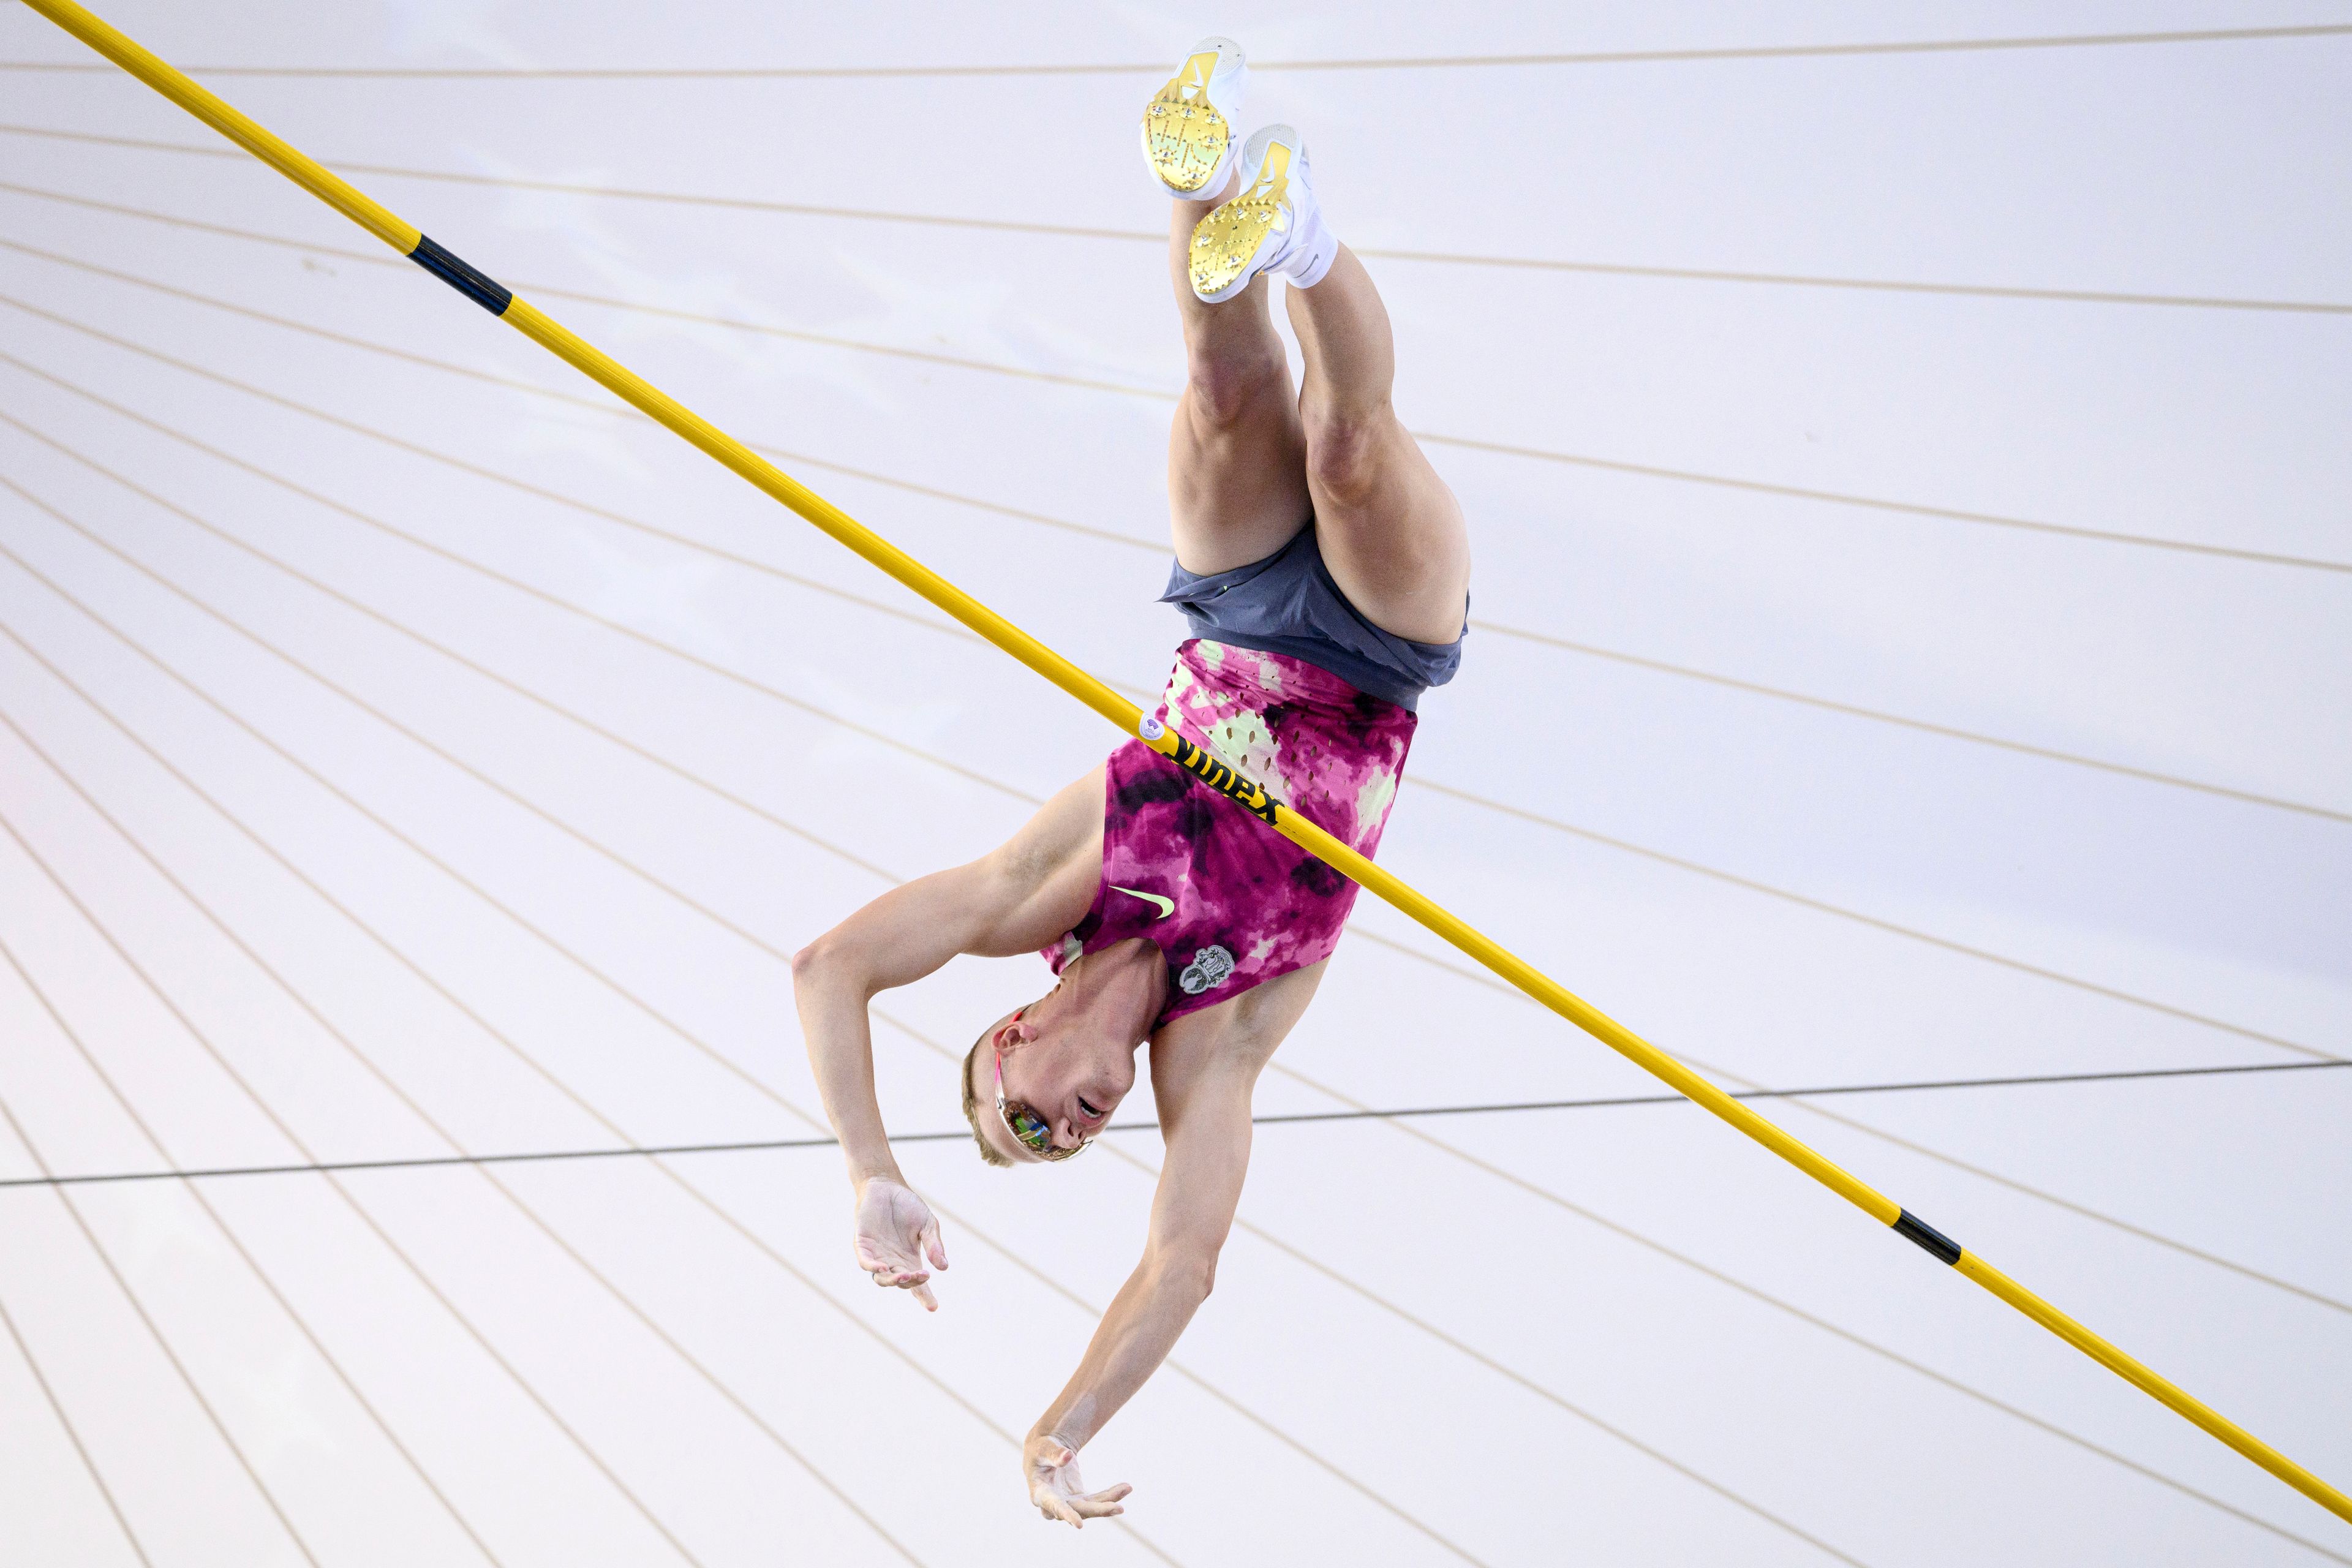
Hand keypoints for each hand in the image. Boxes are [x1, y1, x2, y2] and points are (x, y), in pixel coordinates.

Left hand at [852, 1177, 946, 1310]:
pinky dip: (872, 1267)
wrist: (886, 1186)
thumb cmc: (908, 1206)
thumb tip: (944, 1267)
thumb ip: (934, 1245)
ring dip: (892, 1279)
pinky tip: (883, 1268)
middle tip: (921, 1277)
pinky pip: (865, 1262)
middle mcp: (893, 1261)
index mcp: (910, 1259)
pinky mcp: (862, 1245)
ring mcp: (877, 1255)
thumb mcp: (928, 1224)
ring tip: (904, 1276)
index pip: (918, 1283)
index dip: (924, 1296)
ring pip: (882, 1278)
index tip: (933, 1307)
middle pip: (901, 1282)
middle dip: (911, 1283)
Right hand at [1023, 1433, 1129, 1527]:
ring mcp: (1068, 1504)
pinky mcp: (1079, 1501)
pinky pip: (1097, 1500)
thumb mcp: (1044, 1448)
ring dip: (1110, 1501)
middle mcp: (1054, 1504)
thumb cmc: (1041, 1450)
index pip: (1054, 1506)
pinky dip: (1111, 1495)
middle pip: (1079, 1510)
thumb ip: (1054, 1454)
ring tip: (1127, 1488)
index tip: (1079, 1525)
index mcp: (1040, 1493)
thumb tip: (1067, 1456)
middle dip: (1099, 1509)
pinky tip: (1125, 1488)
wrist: (1046, 1454)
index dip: (1066, 1515)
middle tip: (1119, 1508)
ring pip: (1091, 1508)